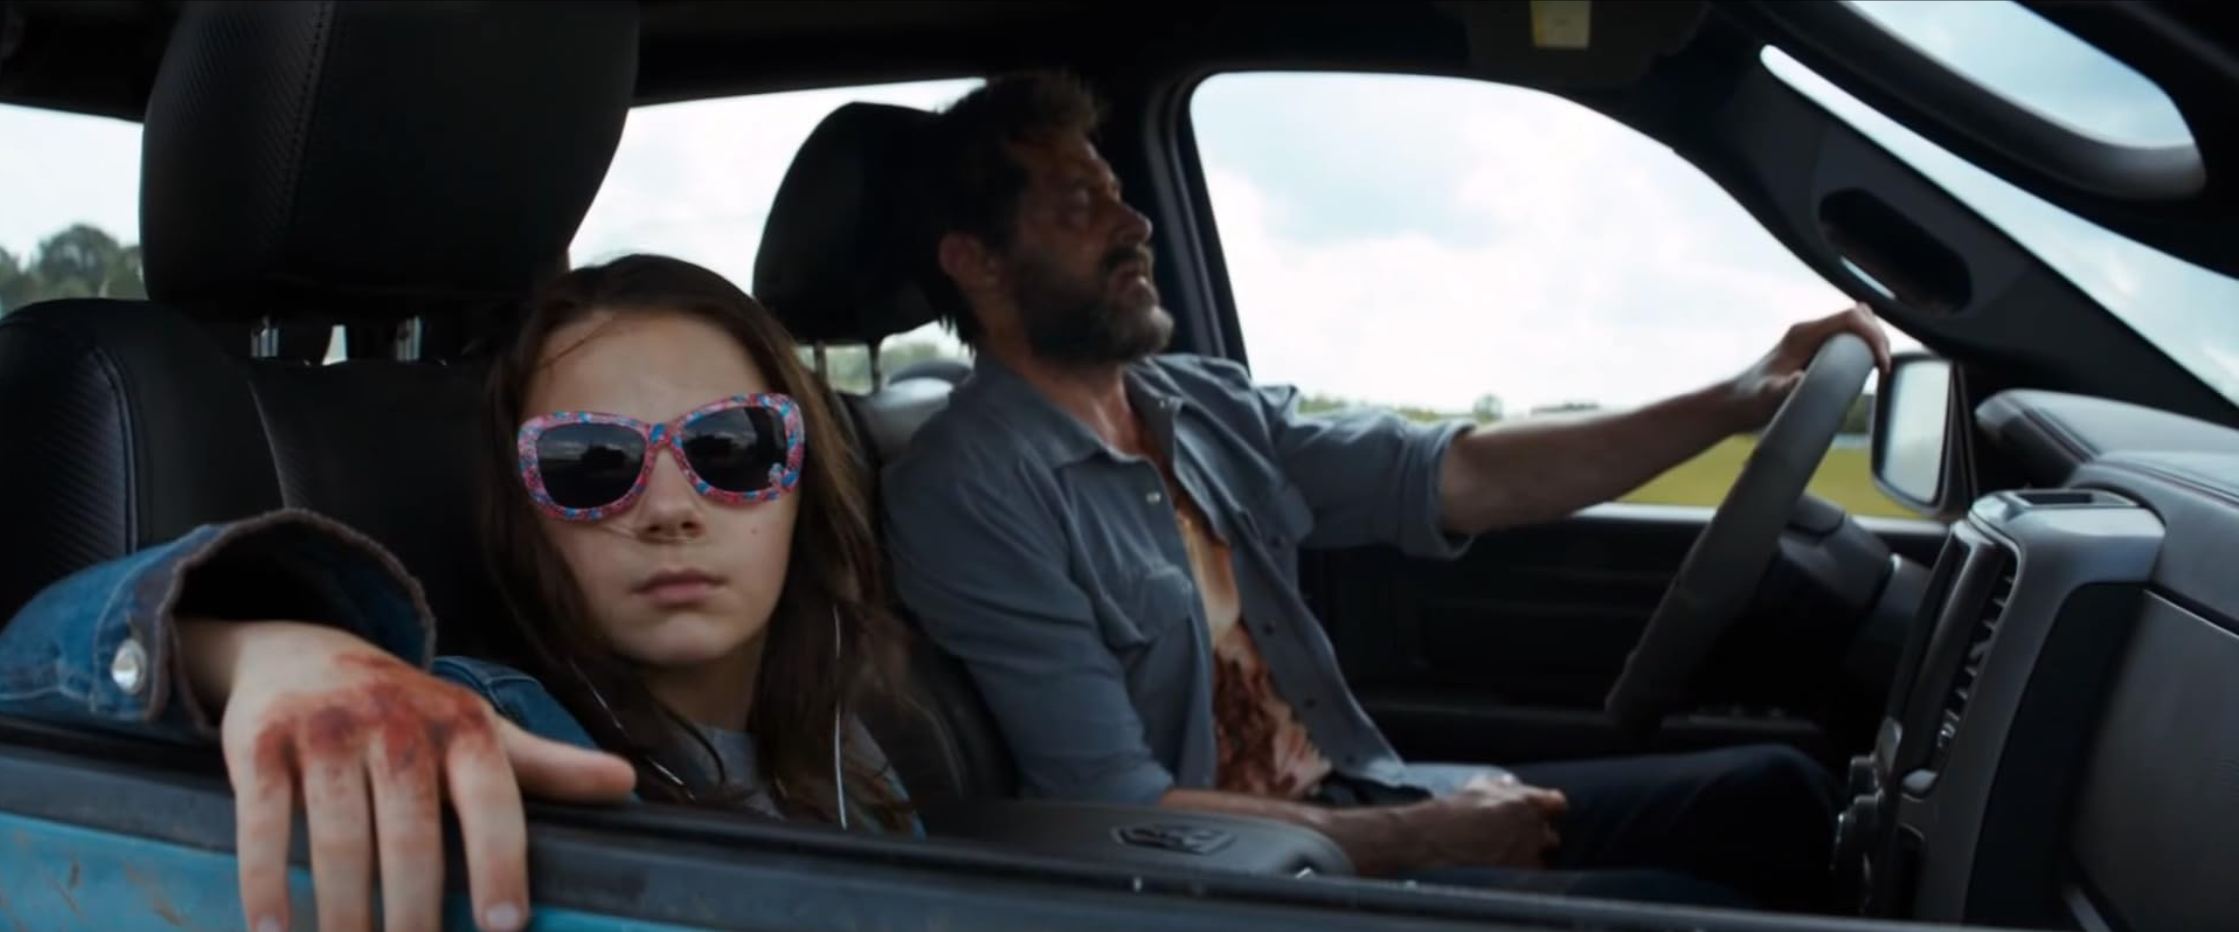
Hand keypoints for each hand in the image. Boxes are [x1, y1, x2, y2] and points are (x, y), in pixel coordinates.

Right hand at [184, 621, 636, 931]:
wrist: (302, 650)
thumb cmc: (407, 713)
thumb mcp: (479, 731)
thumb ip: (547, 767)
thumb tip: (628, 783)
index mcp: (463, 727)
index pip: (492, 803)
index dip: (501, 865)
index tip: (506, 928)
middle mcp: (397, 724)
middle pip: (410, 833)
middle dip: (413, 910)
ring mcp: (326, 731)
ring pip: (336, 836)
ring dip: (341, 911)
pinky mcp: (260, 741)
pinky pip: (263, 820)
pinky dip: (264, 881)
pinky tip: (274, 930)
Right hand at [1413, 772, 1567, 869]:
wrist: (1444, 837)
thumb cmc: (1458, 807)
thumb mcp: (1480, 786)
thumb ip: (1502, 786)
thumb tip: (1510, 784)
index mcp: (1529, 800)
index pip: (1557, 803)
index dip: (1551, 807)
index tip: (1545, 810)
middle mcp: (1535, 824)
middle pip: (1549, 832)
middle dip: (1538, 833)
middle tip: (1519, 833)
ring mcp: (1529, 848)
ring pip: (1543, 853)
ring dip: (1532, 852)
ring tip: (1513, 852)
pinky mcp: (1520, 868)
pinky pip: (1533, 869)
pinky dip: (1524, 868)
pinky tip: (1508, 865)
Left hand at [1725, 302, 1893, 430]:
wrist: (1735, 403)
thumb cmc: (1750, 400)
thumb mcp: (1767, 396)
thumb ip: (1782, 388)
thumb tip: (1799, 379)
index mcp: (1802, 334)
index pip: (1850, 318)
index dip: (1873, 335)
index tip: (1881, 364)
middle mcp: (1809, 331)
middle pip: (1858, 317)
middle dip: (1878, 338)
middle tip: (1883, 368)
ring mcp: (1813, 339)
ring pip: (1855, 326)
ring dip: (1873, 341)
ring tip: (1881, 368)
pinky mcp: (1815, 350)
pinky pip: (1848, 338)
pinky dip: (1864, 347)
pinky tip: (1869, 367)